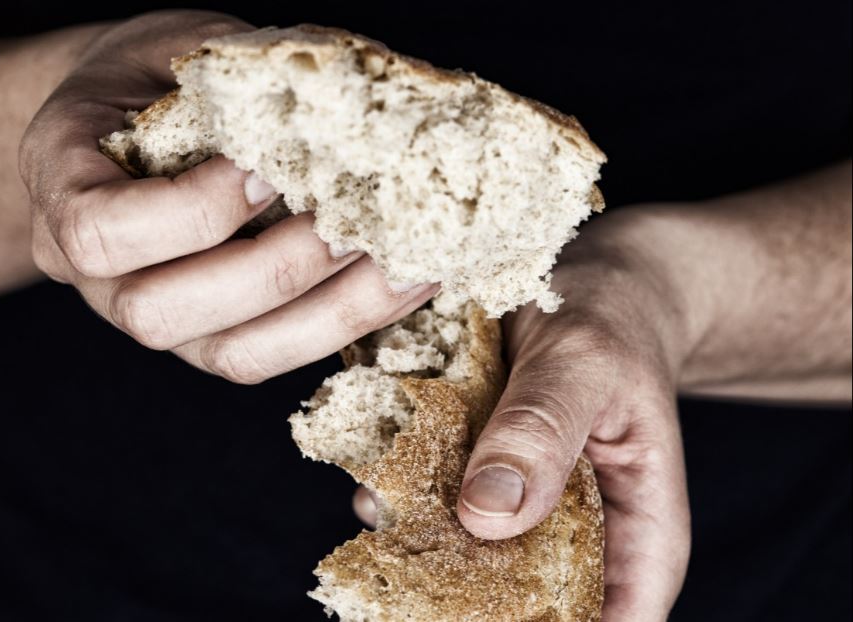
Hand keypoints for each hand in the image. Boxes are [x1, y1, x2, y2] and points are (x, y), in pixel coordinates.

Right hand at [19, 10, 437, 382]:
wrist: (131, 121)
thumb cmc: (154, 78)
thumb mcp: (178, 46)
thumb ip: (239, 71)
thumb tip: (364, 84)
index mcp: (62, 189)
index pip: (98, 233)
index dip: (191, 211)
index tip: (264, 167)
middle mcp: (96, 277)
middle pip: (159, 314)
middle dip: (272, 269)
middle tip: (349, 221)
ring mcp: (158, 319)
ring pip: (231, 355)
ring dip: (329, 313)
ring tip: (403, 263)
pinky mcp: (213, 339)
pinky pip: (275, 355)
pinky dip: (349, 323)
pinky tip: (406, 282)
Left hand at [355, 208, 691, 620]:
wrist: (580, 284)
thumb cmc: (607, 317)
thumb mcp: (583, 361)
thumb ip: (540, 433)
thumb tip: (487, 517)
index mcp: (641, 531)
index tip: (470, 612)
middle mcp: (583, 538)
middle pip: (531, 610)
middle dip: (465, 598)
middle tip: (406, 568)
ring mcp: (528, 516)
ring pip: (474, 569)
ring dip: (423, 550)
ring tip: (384, 510)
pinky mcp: (484, 485)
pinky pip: (441, 517)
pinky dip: (409, 506)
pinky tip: (378, 483)